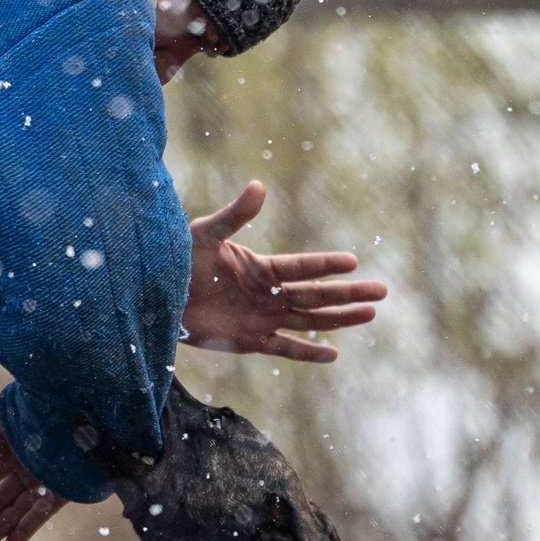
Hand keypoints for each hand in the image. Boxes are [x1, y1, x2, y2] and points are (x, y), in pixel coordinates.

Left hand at [182, 181, 385, 360]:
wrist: (157, 296)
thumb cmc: (178, 260)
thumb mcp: (205, 234)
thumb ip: (234, 215)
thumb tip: (259, 186)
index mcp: (261, 267)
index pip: (302, 267)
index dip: (326, 265)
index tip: (353, 262)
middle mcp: (268, 293)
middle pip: (316, 295)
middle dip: (348, 293)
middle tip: (382, 291)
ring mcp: (262, 318)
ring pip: (309, 320)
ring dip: (339, 319)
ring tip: (370, 314)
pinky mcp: (249, 341)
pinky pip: (284, 347)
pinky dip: (307, 352)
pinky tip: (333, 354)